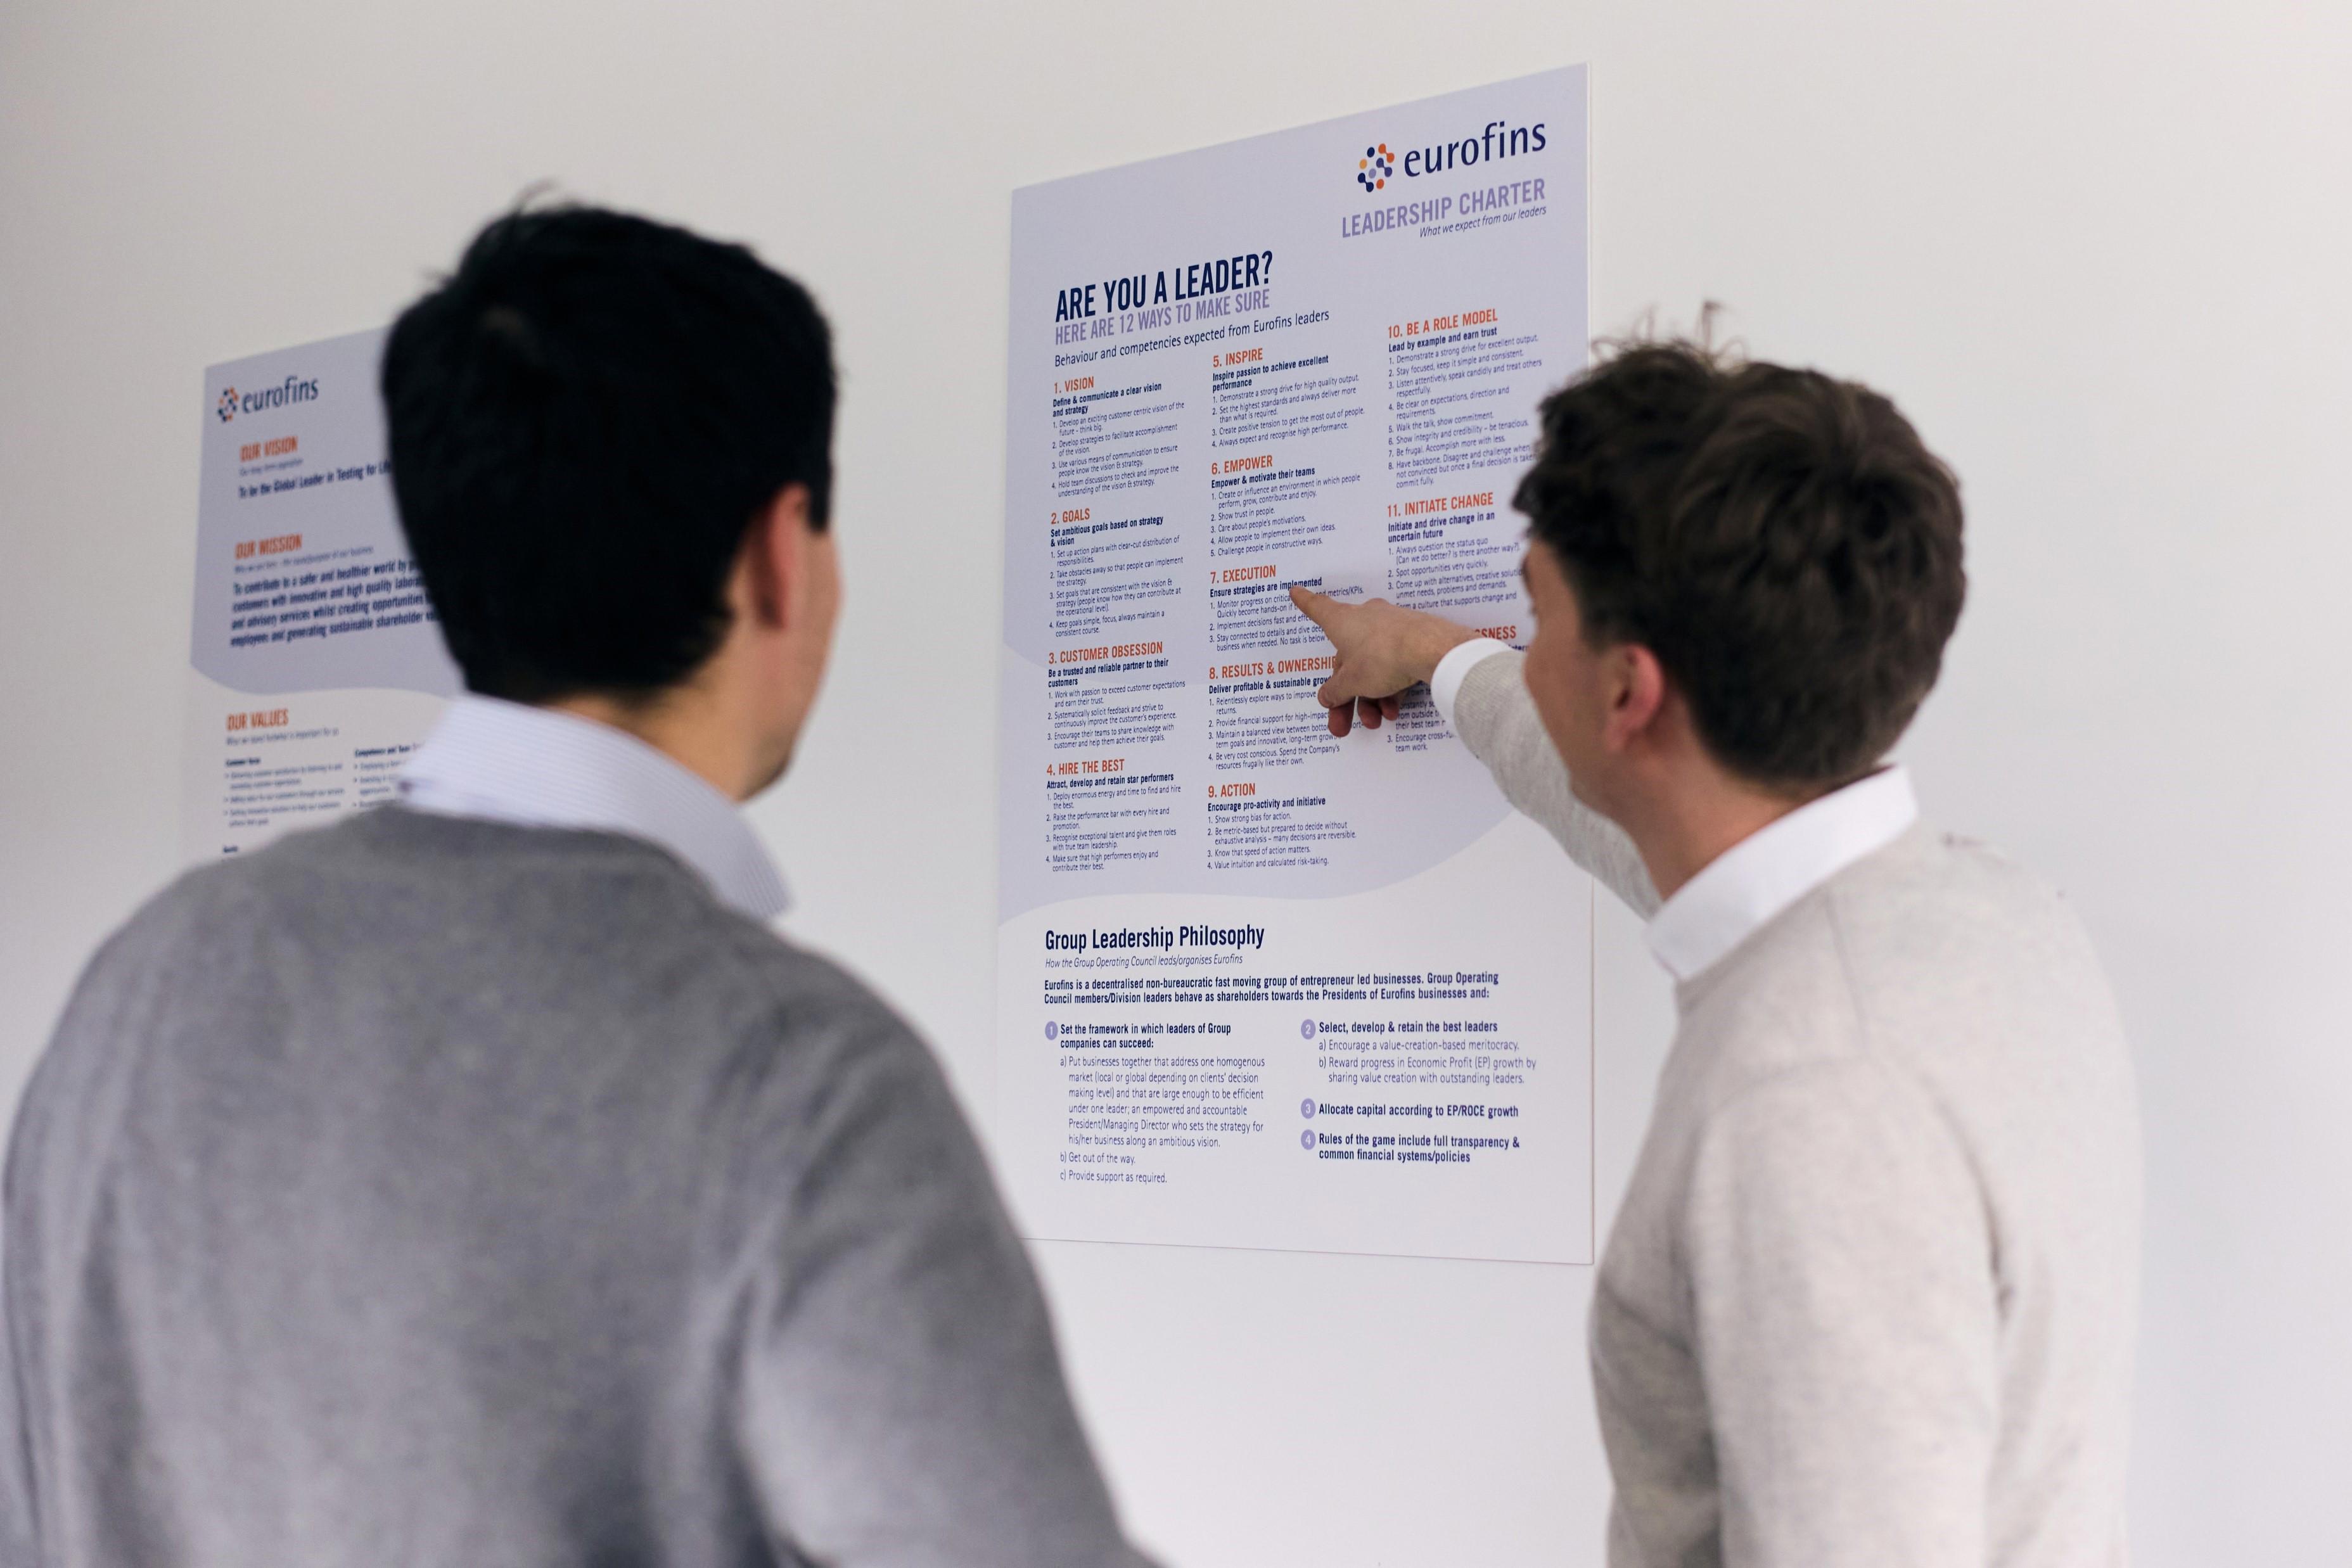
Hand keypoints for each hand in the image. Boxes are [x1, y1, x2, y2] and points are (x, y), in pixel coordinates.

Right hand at [1288, 586, 1483, 737]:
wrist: (1431, 650)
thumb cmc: (1382, 656)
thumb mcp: (1352, 682)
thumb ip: (1336, 691)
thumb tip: (1326, 697)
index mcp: (1342, 621)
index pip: (1318, 609)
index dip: (1305, 603)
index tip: (1295, 591)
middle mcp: (1365, 619)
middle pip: (1348, 660)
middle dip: (1346, 696)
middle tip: (1342, 724)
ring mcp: (1390, 627)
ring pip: (1373, 667)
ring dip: (1370, 699)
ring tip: (1375, 722)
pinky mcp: (1412, 638)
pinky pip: (1395, 666)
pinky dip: (1391, 689)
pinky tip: (1393, 711)